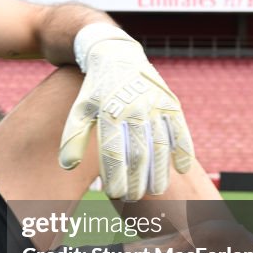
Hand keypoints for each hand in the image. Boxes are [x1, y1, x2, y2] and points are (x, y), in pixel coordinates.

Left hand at [59, 24, 193, 199]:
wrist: (116, 54)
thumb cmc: (95, 89)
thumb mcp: (80, 109)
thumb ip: (73, 137)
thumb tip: (67, 167)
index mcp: (110, 111)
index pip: (114, 152)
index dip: (115, 176)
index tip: (114, 194)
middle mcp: (134, 107)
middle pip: (139, 153)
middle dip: (137, 179)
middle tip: (134, 197)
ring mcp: (156, 104)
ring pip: (161, 145)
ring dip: (160, 171)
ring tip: (155, 191)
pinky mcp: (171, 102)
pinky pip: (180, 130)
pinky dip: (184, 150)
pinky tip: (182, 170)